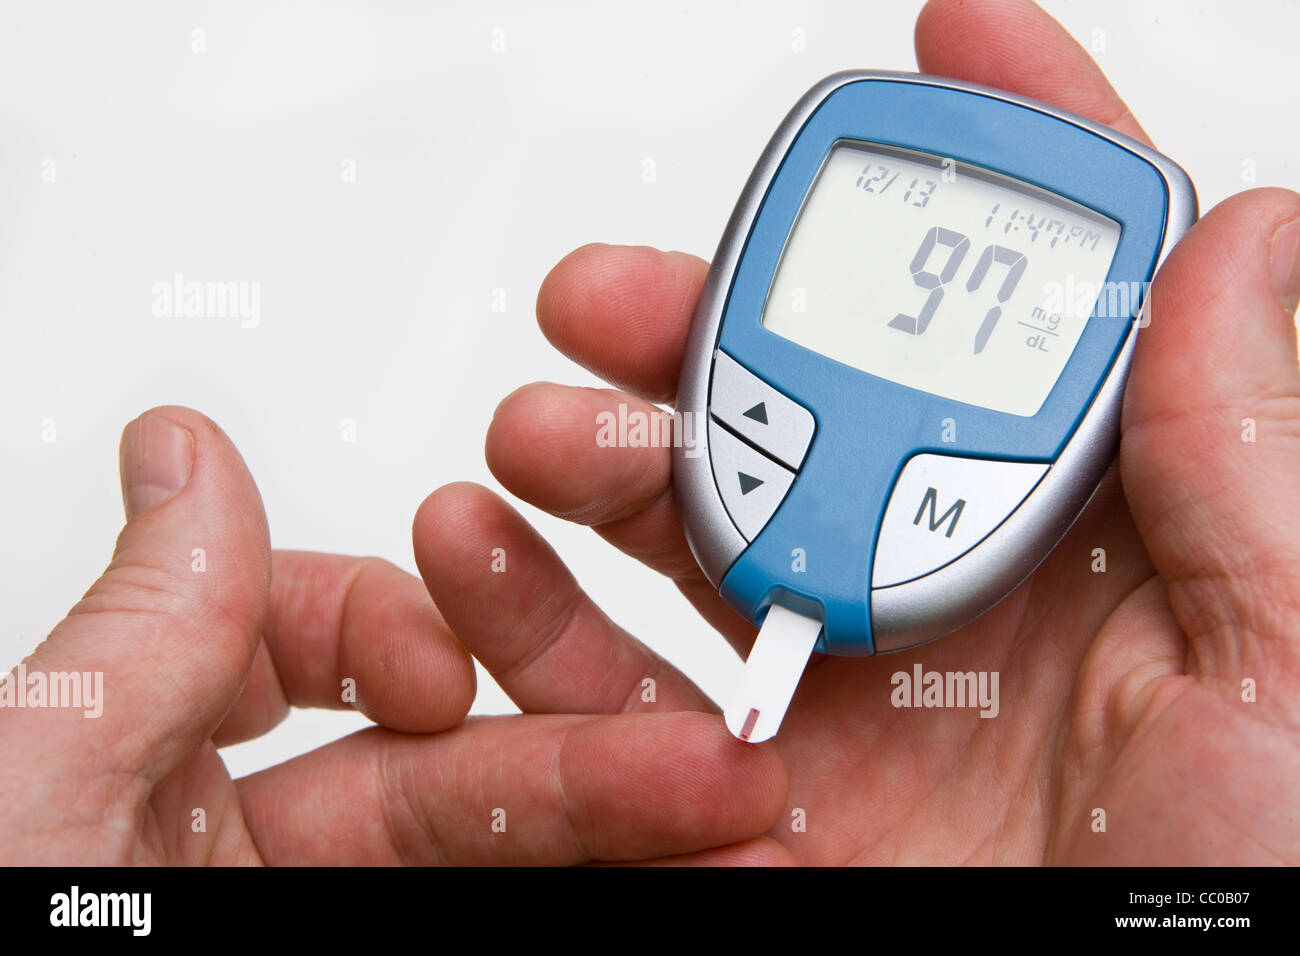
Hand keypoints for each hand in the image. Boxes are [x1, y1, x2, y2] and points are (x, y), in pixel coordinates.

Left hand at [0, 406, 785, 863]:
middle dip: (592, 753)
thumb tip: (185, 448)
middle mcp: (251, 854)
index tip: (437, 663)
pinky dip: (614, 899)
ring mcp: (334, 927)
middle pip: (454, 772)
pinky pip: (523, 927)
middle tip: (710, 757)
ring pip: (511, 863)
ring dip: (639, 839)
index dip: (390, 631)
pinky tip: (700, 882)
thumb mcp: (46, 794)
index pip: (310, 644)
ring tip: (748, 828)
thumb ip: (144, 628)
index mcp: (151, 774)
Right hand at [453, 0, 1299, 862]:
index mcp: (1104, 535)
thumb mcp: (1292, 669)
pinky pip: (621, 683)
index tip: (956, 43)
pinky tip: (500, 561)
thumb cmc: (1250, 890)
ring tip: (541, 425)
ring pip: (695, 520)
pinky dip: (541, 619)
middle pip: (822, 392)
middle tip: (629, 290)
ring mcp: (847, 680)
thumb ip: (1242, 461)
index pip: (1054, 306)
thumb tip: (1236, 241)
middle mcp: (963, 584)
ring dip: (600, 452)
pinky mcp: (754, 785)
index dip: (1016, 152)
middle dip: (717, 313)